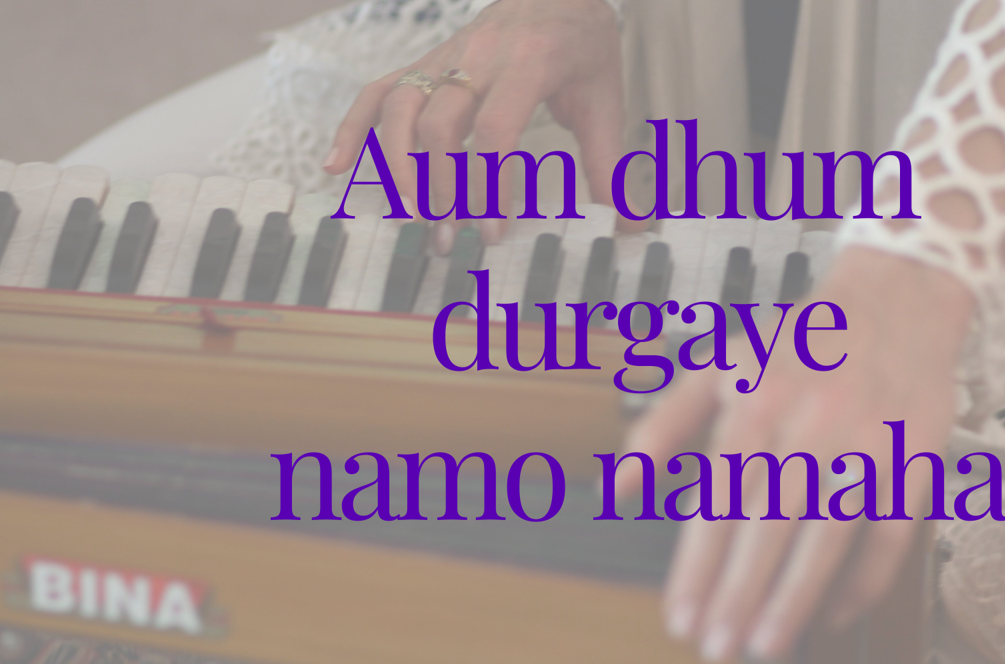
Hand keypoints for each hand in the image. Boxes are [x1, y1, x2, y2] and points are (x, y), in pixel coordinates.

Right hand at [324, 0, 637, 250]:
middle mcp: (478, 57)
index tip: (493, 230)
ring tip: (408, 215)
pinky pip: (378, 91)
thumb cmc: (582, 47)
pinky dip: (353, 128)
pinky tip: (336, 166)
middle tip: (448, 238)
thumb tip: (632, 225)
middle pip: (441, 124)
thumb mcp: (604, 101)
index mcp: (528, 65)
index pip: (497, 129)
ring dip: (396, 165)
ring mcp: (444, 58)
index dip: (490, 184)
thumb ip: (611, 165)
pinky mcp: (425, 63)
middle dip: (441, 187)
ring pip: (400, 107)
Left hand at [617, 247, 973, 662]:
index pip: (716, 505)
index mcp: (753, 405)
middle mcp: (808, 426)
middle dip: (738, 595)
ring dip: (796, 597)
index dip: (697, 571)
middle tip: (717, 645)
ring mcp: (866, 443)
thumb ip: (662, 427)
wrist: (894, 296)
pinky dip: (866, 579)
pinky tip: (836, 612)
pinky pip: (891, 532)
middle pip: (767, 527)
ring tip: (766, 643)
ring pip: (828, 536)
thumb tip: (618, 488)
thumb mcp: (717, 367)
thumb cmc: (800, 340)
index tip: (681, 619)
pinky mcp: (915, 457)